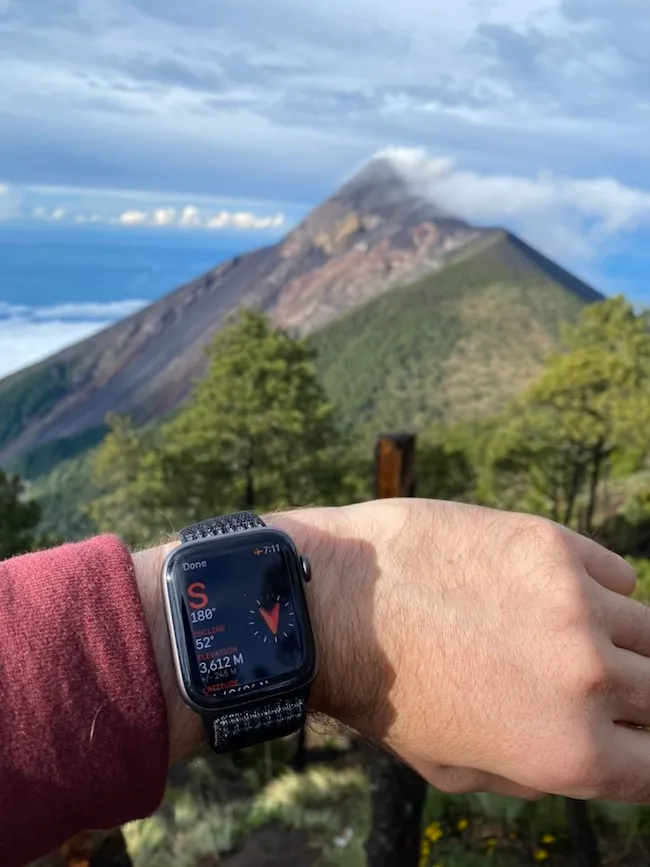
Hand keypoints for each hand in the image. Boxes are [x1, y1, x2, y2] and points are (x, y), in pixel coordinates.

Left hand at [276, 499, 648, 802]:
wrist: (335, 602)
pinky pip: (617, 574)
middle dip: (637, 695)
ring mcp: (577, 606)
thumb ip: (541, 775)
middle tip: (588, 678)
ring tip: (564, 631)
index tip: (630, 730)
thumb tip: (596, 756)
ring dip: (620, 638)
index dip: (646, 748)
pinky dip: (597, 589)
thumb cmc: (387, 691)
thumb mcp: (460, 771)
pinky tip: (549, 591)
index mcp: (571, 754)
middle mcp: (588, 681)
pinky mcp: (554, 545)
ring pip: (649, 629)